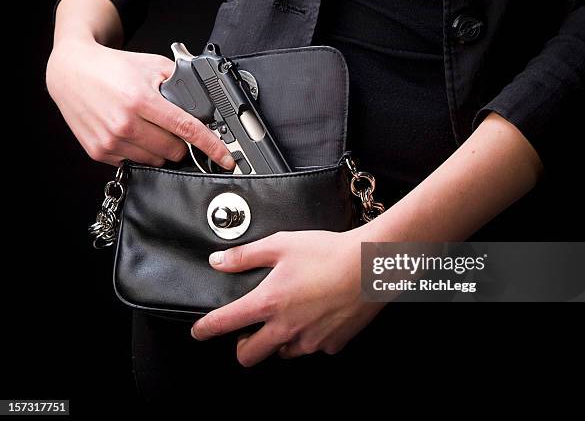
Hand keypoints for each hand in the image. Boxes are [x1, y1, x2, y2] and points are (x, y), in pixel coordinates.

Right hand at [46, 39, 234, 168]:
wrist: (70, 72)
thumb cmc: (111, 68)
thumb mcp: (151, 65)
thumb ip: (179, 81)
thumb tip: (205, 102)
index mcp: (141, 100)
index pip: (187, 129)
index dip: (211, 146)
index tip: (226, 158)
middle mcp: (125, 123)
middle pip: (174, 151)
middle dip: (179, 142)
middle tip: (170, 127)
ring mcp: (111, 141)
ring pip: (156, 161)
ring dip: (160, 150)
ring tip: (148, 128)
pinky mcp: (100, 152)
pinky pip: (134, 163)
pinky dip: (140, 152)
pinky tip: (131, 134)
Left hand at [191, 229, 384, 365]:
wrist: (371, 265)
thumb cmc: (327, 251)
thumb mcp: (281, 244)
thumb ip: (246, 255)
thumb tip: (219, 261)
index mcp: (268, 303)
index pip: (225, 323)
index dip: (206, 329)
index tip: (199, 332)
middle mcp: (286, 328)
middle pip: (250, 355)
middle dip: (244, 346)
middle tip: (250, 331)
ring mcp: (310, 341)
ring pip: (283, 353)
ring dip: (279, 341)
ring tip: (291, 318)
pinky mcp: (332, 344)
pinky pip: (313, 348)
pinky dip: (311, 337)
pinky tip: (319, 316)